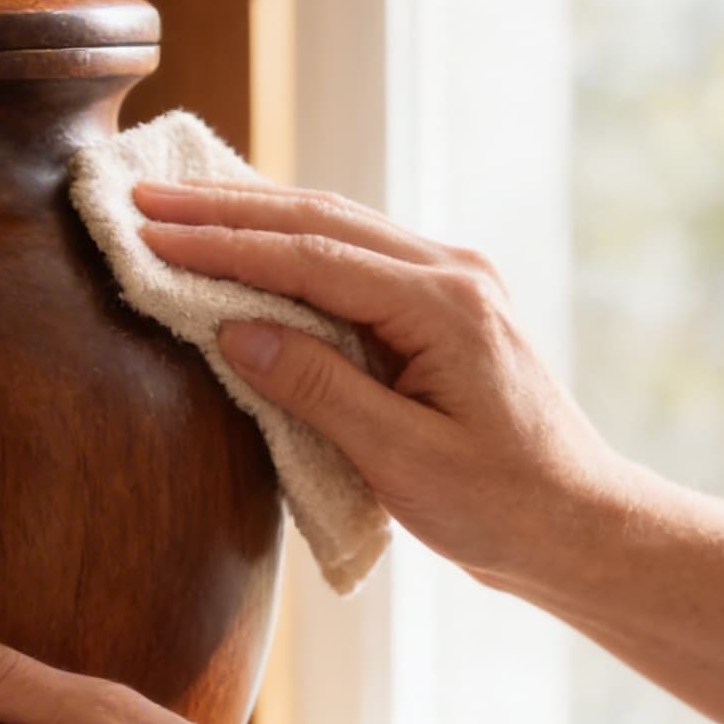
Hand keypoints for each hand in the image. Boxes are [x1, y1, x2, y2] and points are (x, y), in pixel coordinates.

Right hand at [135, 180, 636, 590]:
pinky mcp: (442, 307)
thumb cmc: (501, 507)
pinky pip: (353, 258)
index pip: (312, 258)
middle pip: (320, 220)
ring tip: (177, 206)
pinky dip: (290, 245)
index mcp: (446, 306)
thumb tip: (234, 330)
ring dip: (253, 216)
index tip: (152, 231)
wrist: (580, 526)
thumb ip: (318, 389)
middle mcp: (452, 275)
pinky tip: (247, 239)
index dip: (225, 244)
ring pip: (336, 228)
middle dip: (225, 208)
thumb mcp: (402, 460)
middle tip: (143, 197)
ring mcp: (452, 284)